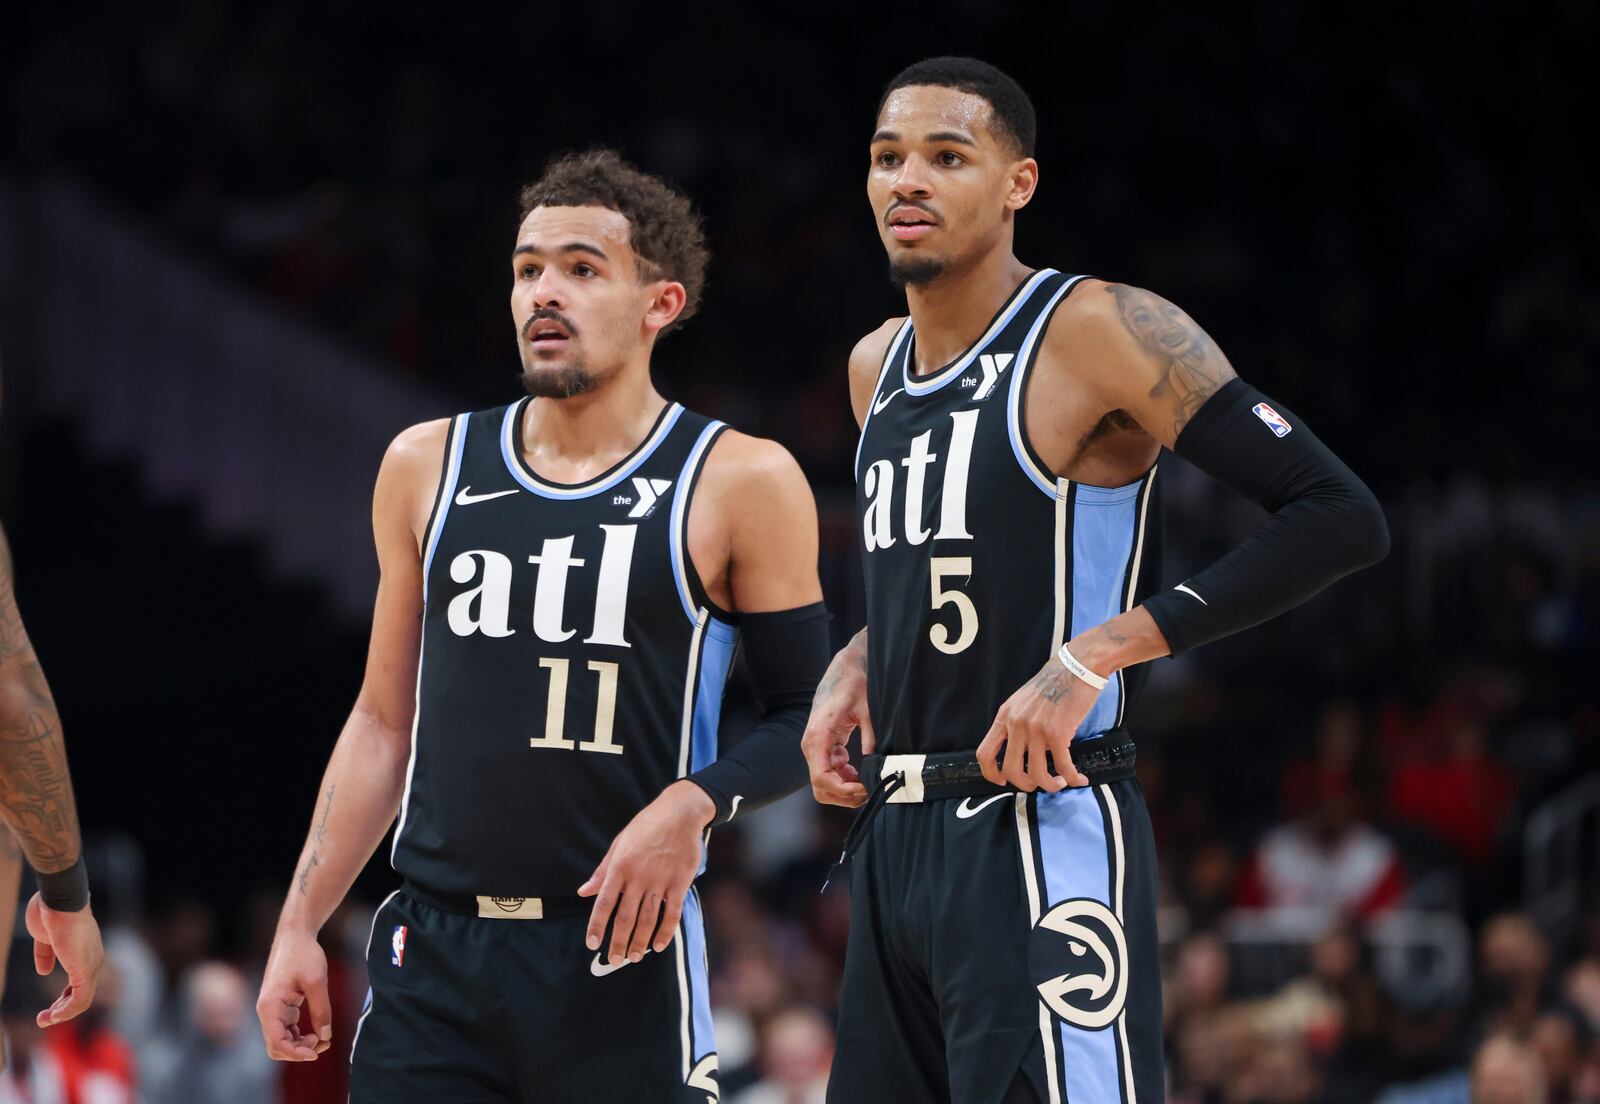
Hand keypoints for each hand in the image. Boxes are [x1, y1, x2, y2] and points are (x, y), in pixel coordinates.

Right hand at [25, 893, 103, 1027]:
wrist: (58, 901)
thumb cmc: (51, 912)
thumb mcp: (46, 937)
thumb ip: (46, 953)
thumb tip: (44, 971)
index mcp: (86, 952)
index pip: (81, 982)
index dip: (64, 998)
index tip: (49, 1008)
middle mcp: (94, 960)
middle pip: (83, 994)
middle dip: (62, 1010)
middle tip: (44, 1018)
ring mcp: (92, 965)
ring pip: (82, 1001)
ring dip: (62, 1015)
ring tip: (44, 1020)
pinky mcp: (86, 970)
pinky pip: (80, 999)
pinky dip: (66, 1011)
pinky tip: (53, 1015)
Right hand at [256, 927, 331, 1060]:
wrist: (295, 935)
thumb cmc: (304, 954)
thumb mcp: (317, 981)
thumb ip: (321, 1010)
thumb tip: (325, 1036)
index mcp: (269, 1007)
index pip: (277, 1043)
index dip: (296, 1053)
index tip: (316, 1052)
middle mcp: (266, 1011)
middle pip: (276, 1046)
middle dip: (298, 1051)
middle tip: (323, 1045)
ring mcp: (272, 1009)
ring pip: (282, 1039)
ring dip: (300, 1045)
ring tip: (323, 1039)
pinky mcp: (280, 1006)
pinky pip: (286, 1029)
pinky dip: (300, 1035)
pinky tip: (317, 1032)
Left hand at [579, 781, 712, 966]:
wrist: (679, 813)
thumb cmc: (646, 827)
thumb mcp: (619, 844)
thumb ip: (602, 871)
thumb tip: (583, 892)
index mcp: (620, 866)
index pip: (604, 903)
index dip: (597, 926)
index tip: (592, 944)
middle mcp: (638, 876)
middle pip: (625, 917)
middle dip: (618, 942)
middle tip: (613, 961)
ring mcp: (660, 881)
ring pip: (647, 919)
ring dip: (639, 942)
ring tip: (633, 957)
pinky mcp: (679, 883)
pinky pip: (671, 914)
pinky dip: (665, 932)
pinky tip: (658, 945)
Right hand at [801, 632, 873, 807]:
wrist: (844, 669)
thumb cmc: (853, 685)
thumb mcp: (866, 710)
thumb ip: (870, 737)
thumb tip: (875, 765)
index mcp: (818, 737)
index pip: (822, 779)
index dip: (844, 791)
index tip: (865, 789)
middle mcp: (811, 746)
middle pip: (821, 788)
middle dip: (845, 795)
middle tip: (869, 788)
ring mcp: (816, 748)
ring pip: (825, 784)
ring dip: (845, 788)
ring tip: (868, 780)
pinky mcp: (823, 747)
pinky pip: (830, 773)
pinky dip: (845, 779)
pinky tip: (861, 770)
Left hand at [976, 653, 1101, 793]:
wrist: (1077, 666)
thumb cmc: (1054, 683)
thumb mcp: (1023, 701)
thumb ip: (1017, 723)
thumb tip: (1022, 750)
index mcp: (1005, 715)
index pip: (984, 752)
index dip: (990, 773)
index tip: (1002, 781)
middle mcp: (1017, 724)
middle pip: (1011, 770)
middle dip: (1025, 785)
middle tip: (1038, 785)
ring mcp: (1036, 729)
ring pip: (1036, 774)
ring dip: (1050, 785)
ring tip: (1061, 782)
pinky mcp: (1058, 733)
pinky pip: (1063, 766)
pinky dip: (1072, 778)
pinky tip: (1079, 779)